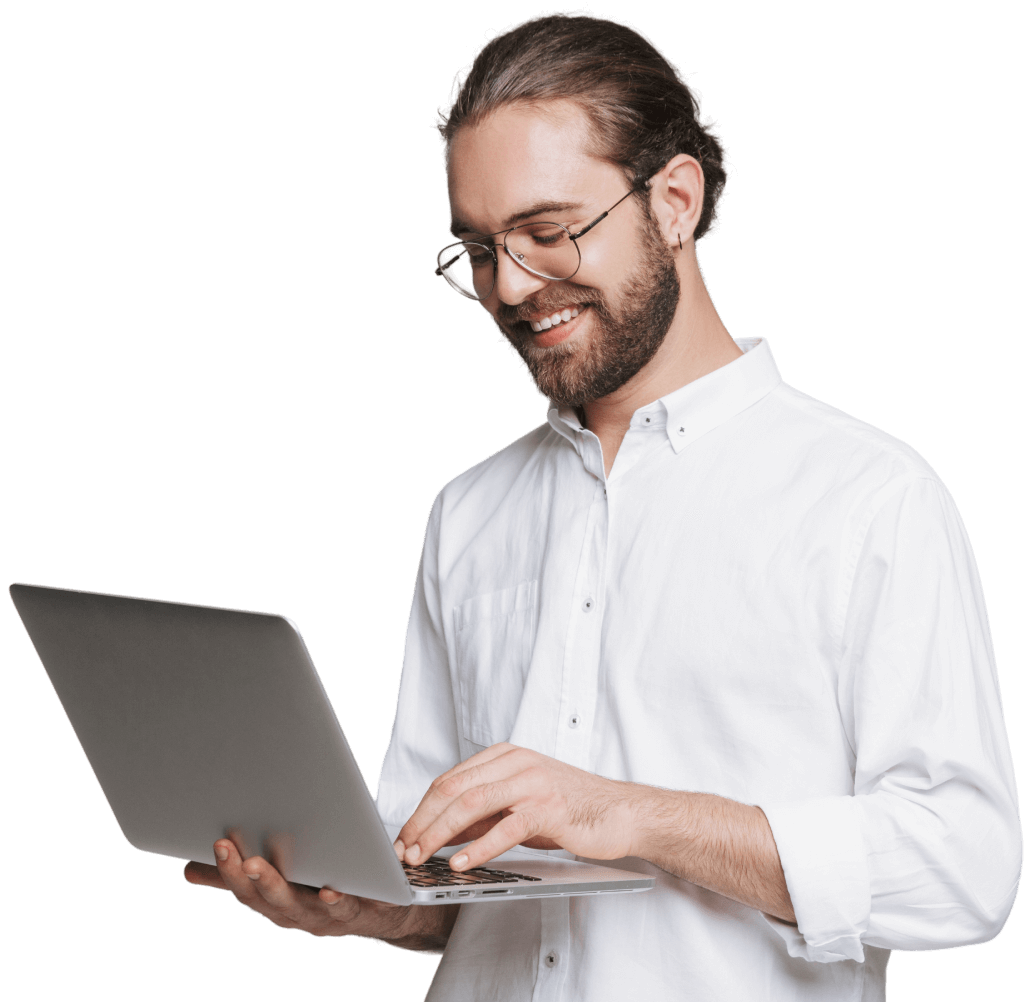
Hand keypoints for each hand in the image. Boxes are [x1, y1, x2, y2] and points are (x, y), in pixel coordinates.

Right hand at [183, 837, 414, 939]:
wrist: (382, 909)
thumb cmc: (323, 886)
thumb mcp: (279, 880)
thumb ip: (238, 877)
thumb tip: (188, 868)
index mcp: (276, 904)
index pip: (245, 889)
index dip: (227, 869)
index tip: (217, 840)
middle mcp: (296, 915)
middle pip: (264, 898)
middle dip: (243, 874)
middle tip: (228, 847)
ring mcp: (325, 918)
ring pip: (297, 906)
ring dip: (276, 886)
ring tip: (259, 863)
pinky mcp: (358, 913)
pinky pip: (345, 910)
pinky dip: (336, 901)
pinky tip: (329, 889)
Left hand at [395, 743, 641, 871]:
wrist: (622, 812)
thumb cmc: (571, 809)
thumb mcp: (519, 805)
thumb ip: (483, 813)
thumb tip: (440, 833)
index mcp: (505, 756)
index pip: (450, 779)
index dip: (422, 808)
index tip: (403, 836)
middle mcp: (515, 762)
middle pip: (454, 789)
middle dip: (423, 821)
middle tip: (404, 850)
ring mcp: (532, 782)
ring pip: (472, 803)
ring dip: (440, 832)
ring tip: (422, 856)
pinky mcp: (548, 807)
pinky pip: (505, 827)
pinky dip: (478, 847)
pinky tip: (461, 863)